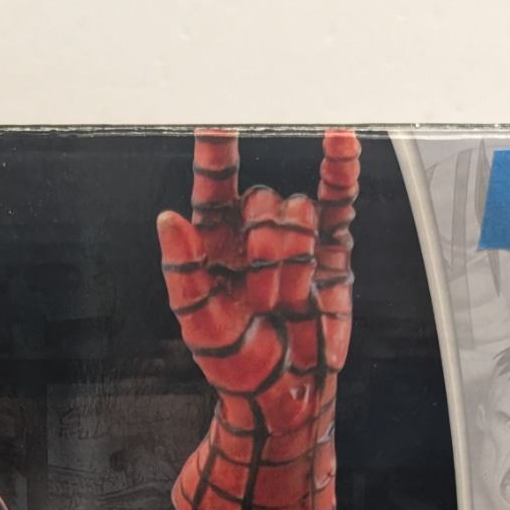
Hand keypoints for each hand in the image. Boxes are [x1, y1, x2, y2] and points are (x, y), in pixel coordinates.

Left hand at [157, 127, 359, 426]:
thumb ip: (183, 270)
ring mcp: (293, 237)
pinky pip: (338, 200)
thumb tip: (168, 218)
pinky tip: (340, 140)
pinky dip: (341, 170)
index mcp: (214, 241)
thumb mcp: (199, 323)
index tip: (217, 114)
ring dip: (294, 260)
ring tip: (286, 302)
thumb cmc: (235, 363)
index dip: (217, 148)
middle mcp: (253, 231)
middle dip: (268, 253)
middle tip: (264, 301)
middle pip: (265, 201)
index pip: (213, 182)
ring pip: (299, 212)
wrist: (283, 395)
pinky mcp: (331, 249)